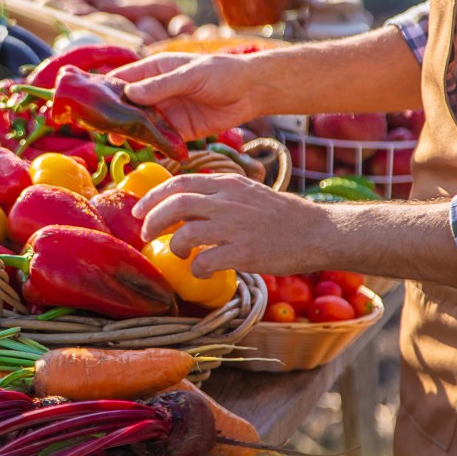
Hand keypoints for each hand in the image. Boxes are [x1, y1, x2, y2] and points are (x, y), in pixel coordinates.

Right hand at [109, 52, 257, 139]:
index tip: (91, 101)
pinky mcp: (178, 130)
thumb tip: (130, 93)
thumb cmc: (222, 72)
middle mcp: (156, 92)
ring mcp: (166, 112)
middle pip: (128, 105)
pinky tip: (143, 151)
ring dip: (131, 133)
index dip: (105, 89)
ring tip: (118, 142)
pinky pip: (160, 139)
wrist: (252, 91)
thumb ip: (161, 85)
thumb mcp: (190, 75)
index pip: (123, 79)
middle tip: (102, 128)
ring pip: (141, 125)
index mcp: (154, 70)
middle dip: (115, 116)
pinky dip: (152, 145)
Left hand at [132, 173, 326, 276]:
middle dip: (152, 221)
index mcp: (227, 183)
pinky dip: (196, 269)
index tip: (139, 211)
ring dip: (174, 247)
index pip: (179, 182)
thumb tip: (182, 204)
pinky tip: (202, 272)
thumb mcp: (246, 193)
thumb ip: (217, 194)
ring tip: (180, 254)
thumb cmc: (280, 215)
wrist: (318, 231)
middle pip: (175, 205)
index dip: (153, 196)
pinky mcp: (244, 252)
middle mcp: (228, 201)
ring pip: (186, 233)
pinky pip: (205, 262)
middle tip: (146, 235)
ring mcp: (235, 226)